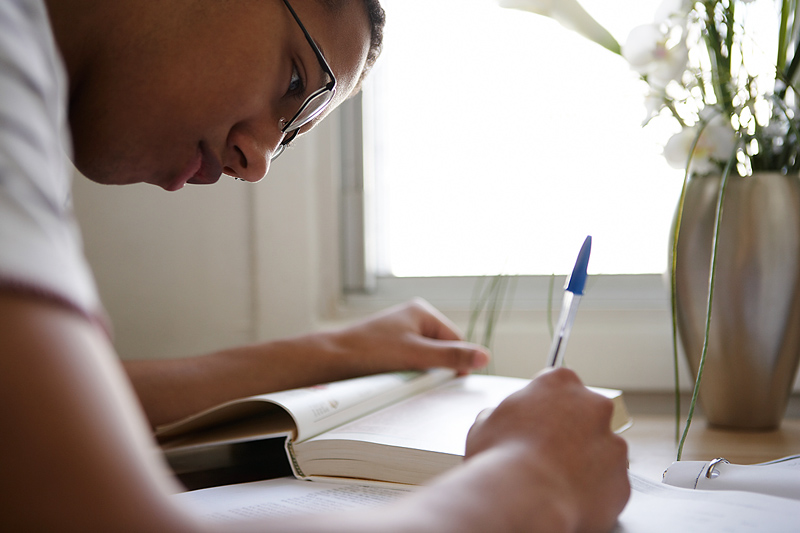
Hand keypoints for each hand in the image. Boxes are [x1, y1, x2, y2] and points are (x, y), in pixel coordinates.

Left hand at [330, 298, 489, 375]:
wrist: (331, 359)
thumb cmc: (369, 352)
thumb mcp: (416, 356)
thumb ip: (451, 357)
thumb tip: (484, 357)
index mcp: (422, 311)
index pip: (455, 340)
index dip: (456, 362)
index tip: (450, 381)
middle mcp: (412, 318)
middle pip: (441, 349)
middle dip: (435, 367)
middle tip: (423, 379)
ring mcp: (400, 332)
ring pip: (426, 357)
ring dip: (421, 371)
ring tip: (406, 377)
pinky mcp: (390, 346)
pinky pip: (411, 361)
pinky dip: (408, 372)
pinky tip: (398, 379)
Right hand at [464, 368, 629, 531]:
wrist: (523, 500)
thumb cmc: (501, 459)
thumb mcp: (485, 423)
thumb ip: (501, 414)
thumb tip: (497, 421)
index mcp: (560, 382)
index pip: (558, 386)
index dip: (545, 406)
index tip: (538, 421)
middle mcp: (593, 406)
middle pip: (587, 414)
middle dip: (571, 430)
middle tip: (546, 451)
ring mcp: (613, 443)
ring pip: (602, 451)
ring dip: (584, 462)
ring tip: (554, 480)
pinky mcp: (622, 479)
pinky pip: (608, 484)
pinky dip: (592, 491)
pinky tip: (567, 497)